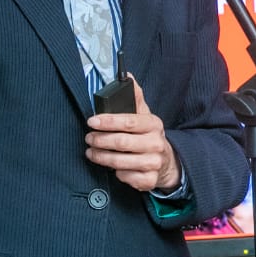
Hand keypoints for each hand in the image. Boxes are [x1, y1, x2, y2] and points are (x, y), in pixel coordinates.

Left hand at [85, 78, 180, 192]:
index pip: (129, 121)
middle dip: (100, 140)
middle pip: (122, 142)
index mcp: (153, 124)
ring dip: (101, 157)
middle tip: (89, 138)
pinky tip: (112, 167)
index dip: (108, 122)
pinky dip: (116, 172)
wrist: (167, 161)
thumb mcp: (144, 115)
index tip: (92, 121)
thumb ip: (134, 97)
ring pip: (121, 162)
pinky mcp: (149, 180)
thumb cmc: (147, 136)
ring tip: (91, 152)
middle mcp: (156, 143)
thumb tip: (127, 76)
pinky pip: (126, 177)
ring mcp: (154, 162)